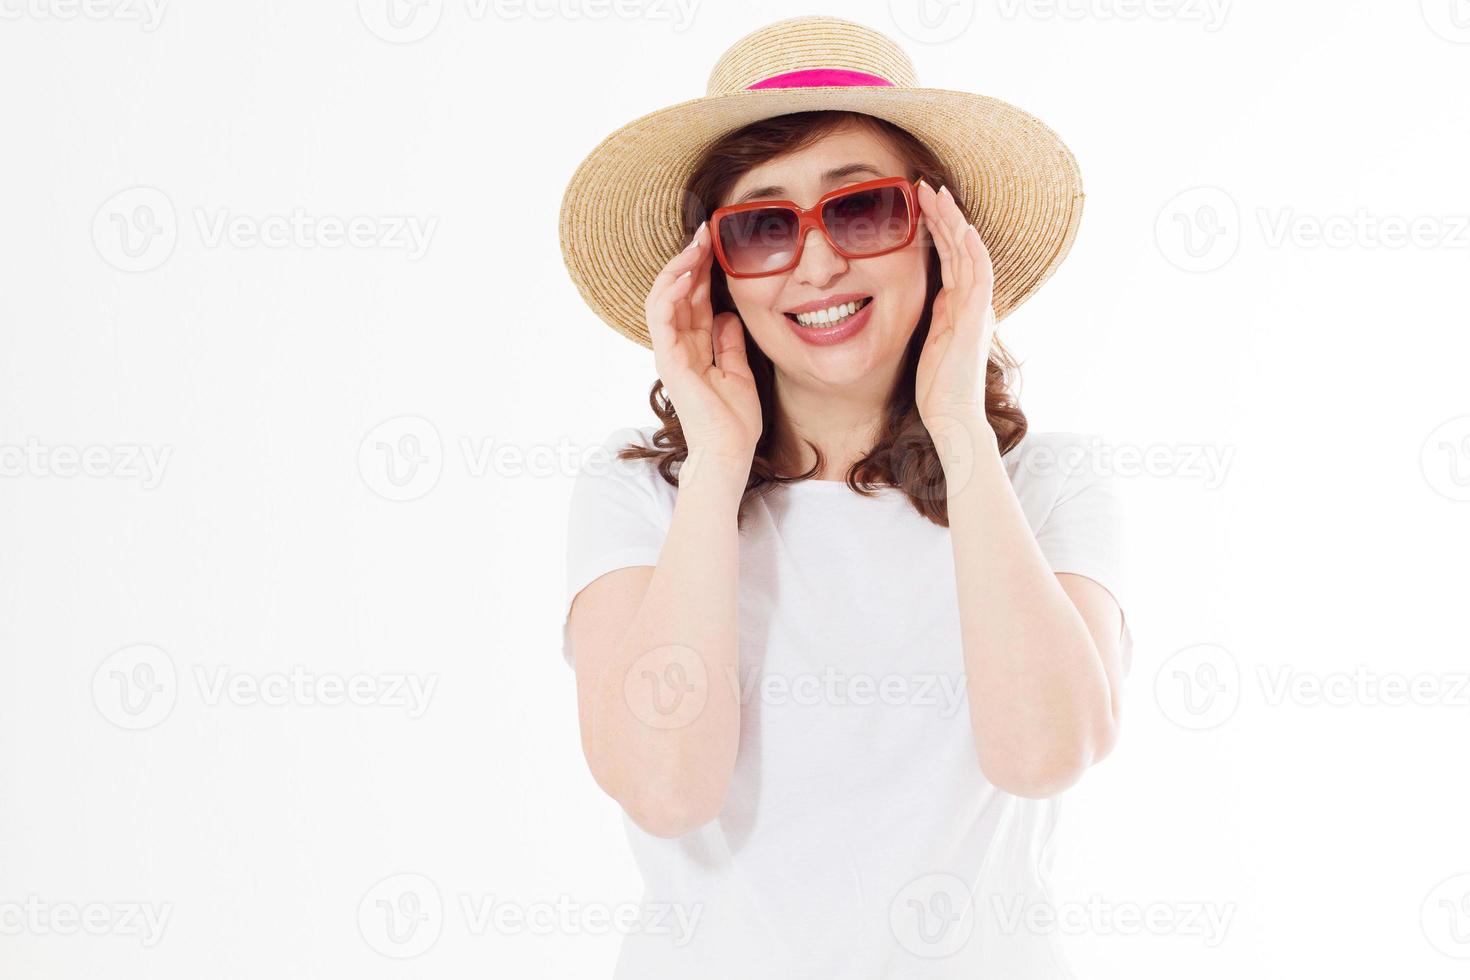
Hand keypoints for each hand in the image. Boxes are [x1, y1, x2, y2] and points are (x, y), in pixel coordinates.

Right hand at [644, 221, 762, 463]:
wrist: (729, 452)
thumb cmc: (733, 421)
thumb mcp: (739, 372)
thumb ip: (730, 344)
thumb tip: (729, 316)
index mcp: (696, 348)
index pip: (694, 299)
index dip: (703, 271)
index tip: (715, 244)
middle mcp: (679, 346)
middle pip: (678, 292)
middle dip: (690, 259)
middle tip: (704, 231)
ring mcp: (671, 352)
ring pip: (664, 298)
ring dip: (677, 268)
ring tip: (694, 243)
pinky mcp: (669, 360)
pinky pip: (661, 318)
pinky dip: (669, 292)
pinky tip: (683, 272)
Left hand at [913, 180, 997, 434]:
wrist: (952, 417)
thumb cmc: (938, 387)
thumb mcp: (929, 341)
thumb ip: (932, 316)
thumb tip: (927, 295)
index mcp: (960, 306)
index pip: (949, 256)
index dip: (936, 228)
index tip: (917, 203)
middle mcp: (973, 302)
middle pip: (959, 247)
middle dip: (942, 215)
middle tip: (924, 185)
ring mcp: (977, 309)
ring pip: (970, 253)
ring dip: (954, 222)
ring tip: (937, 194)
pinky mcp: (976, 320)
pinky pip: (978, 278)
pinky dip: (972, 251)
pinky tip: (963, 229)